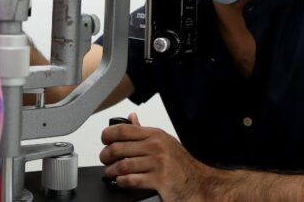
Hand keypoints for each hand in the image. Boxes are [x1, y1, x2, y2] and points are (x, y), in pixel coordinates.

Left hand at [100, 113, 214, 201]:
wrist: (199, 184)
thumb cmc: (181, 165)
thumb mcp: (165, 143)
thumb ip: (145, 132)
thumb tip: (131, 119)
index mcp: (155, 135)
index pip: (123, 130)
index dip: (107, 135)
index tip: (104, 141)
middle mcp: (156, 147)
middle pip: (118, 147)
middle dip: (106, 156)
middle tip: (105, 161)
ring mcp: (158, 163)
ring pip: (122, 165)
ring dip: (111, 171)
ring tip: (110, 173)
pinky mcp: (159, 180)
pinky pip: (131, 180)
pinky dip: (122, 181)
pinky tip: (122, 181)